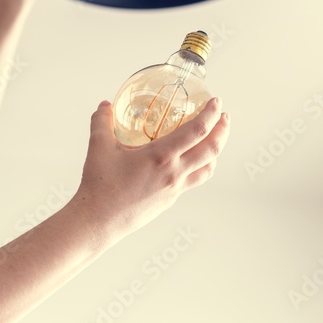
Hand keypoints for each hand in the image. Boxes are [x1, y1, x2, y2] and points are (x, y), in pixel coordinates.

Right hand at [73, 97, 229, 239]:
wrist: (99, 220)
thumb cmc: (100, 186)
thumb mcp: (99, 146)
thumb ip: (102, 121)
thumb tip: (105, 105)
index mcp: (160, 156)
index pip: (197, 131)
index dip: (211, 114)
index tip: (216, 102)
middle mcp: (174, 172)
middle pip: (211, 149)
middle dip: (222, 129)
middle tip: (224, 116)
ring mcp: (175, 188)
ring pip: (208, 167)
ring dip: (216, 149)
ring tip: (215, 137)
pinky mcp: (171, 199)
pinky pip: (195, 179)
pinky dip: (203, 166)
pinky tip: (195, 161)